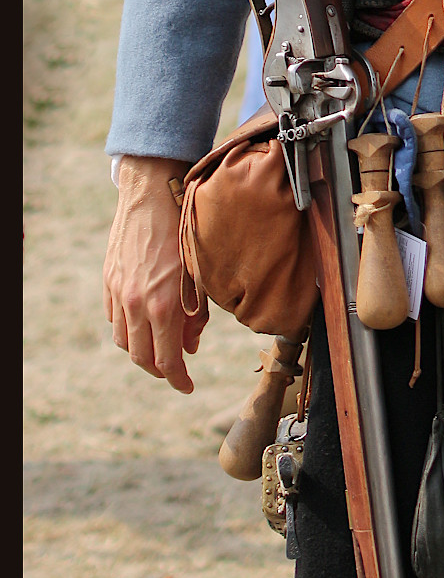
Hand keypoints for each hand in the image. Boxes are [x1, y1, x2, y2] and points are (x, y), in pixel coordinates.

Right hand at [103, 156, 205, 392]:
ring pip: (123, 339)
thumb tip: (190, 345)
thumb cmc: (187, 228)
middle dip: (160, 369)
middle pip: (141, 356)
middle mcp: (135, 303)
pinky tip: (145, 321)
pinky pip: (114, 317)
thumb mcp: (200, 273)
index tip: (188, 385)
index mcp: (162, 305)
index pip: (166, 359)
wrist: (154, 192)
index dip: (178, 378)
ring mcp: (118, 292)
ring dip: (142, 350)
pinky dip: (128, 327)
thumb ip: (196, 313)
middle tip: (175, 370)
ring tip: (161, 347)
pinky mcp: (109, 280)